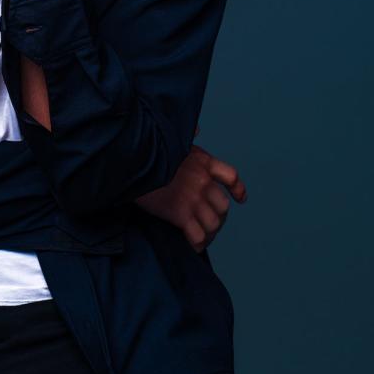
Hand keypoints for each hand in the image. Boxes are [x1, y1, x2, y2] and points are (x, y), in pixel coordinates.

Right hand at [134, 133, 247, 252]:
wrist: (132, 160)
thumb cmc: (149, 149)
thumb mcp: (172, 137)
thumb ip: (188, 137)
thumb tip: (197, 128)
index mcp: (203, 161)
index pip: (231, 176)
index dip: (238, 190)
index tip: (241, 199)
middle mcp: (203, 181)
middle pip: (223, 206)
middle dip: (219, 217)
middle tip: (209, 223)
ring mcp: (193, 199)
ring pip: (214, 223)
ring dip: (209, 233)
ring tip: (202, 237)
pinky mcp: (179, 214)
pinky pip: (198, 236)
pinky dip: (198, 244)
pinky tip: (194, 246)